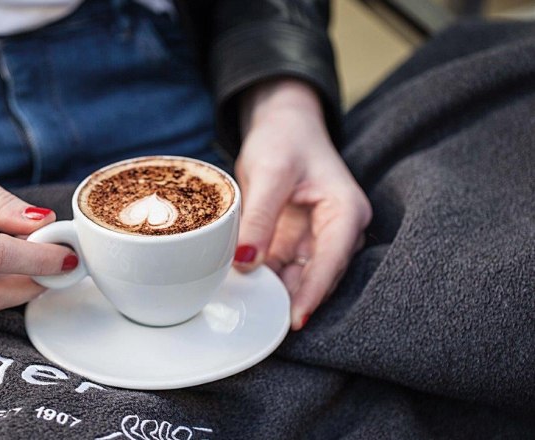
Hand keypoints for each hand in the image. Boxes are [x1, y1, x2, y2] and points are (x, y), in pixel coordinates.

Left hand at [233, 79, 371, 329]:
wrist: (282, 125)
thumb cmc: (284, 139)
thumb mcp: (269, 172)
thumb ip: (259, 217)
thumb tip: (246, 263)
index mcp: (345, 211)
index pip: (332, 260)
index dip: (314, 291)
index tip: (294, 318)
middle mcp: (339, 230)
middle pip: (320, 275)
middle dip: (294, 298)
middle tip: (264, 321)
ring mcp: (319, 238)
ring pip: (301, 277)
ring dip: (279, 291)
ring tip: (251, 307)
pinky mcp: (299, 241)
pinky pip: (285, 268)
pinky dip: (268, 278)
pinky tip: (248, 289)